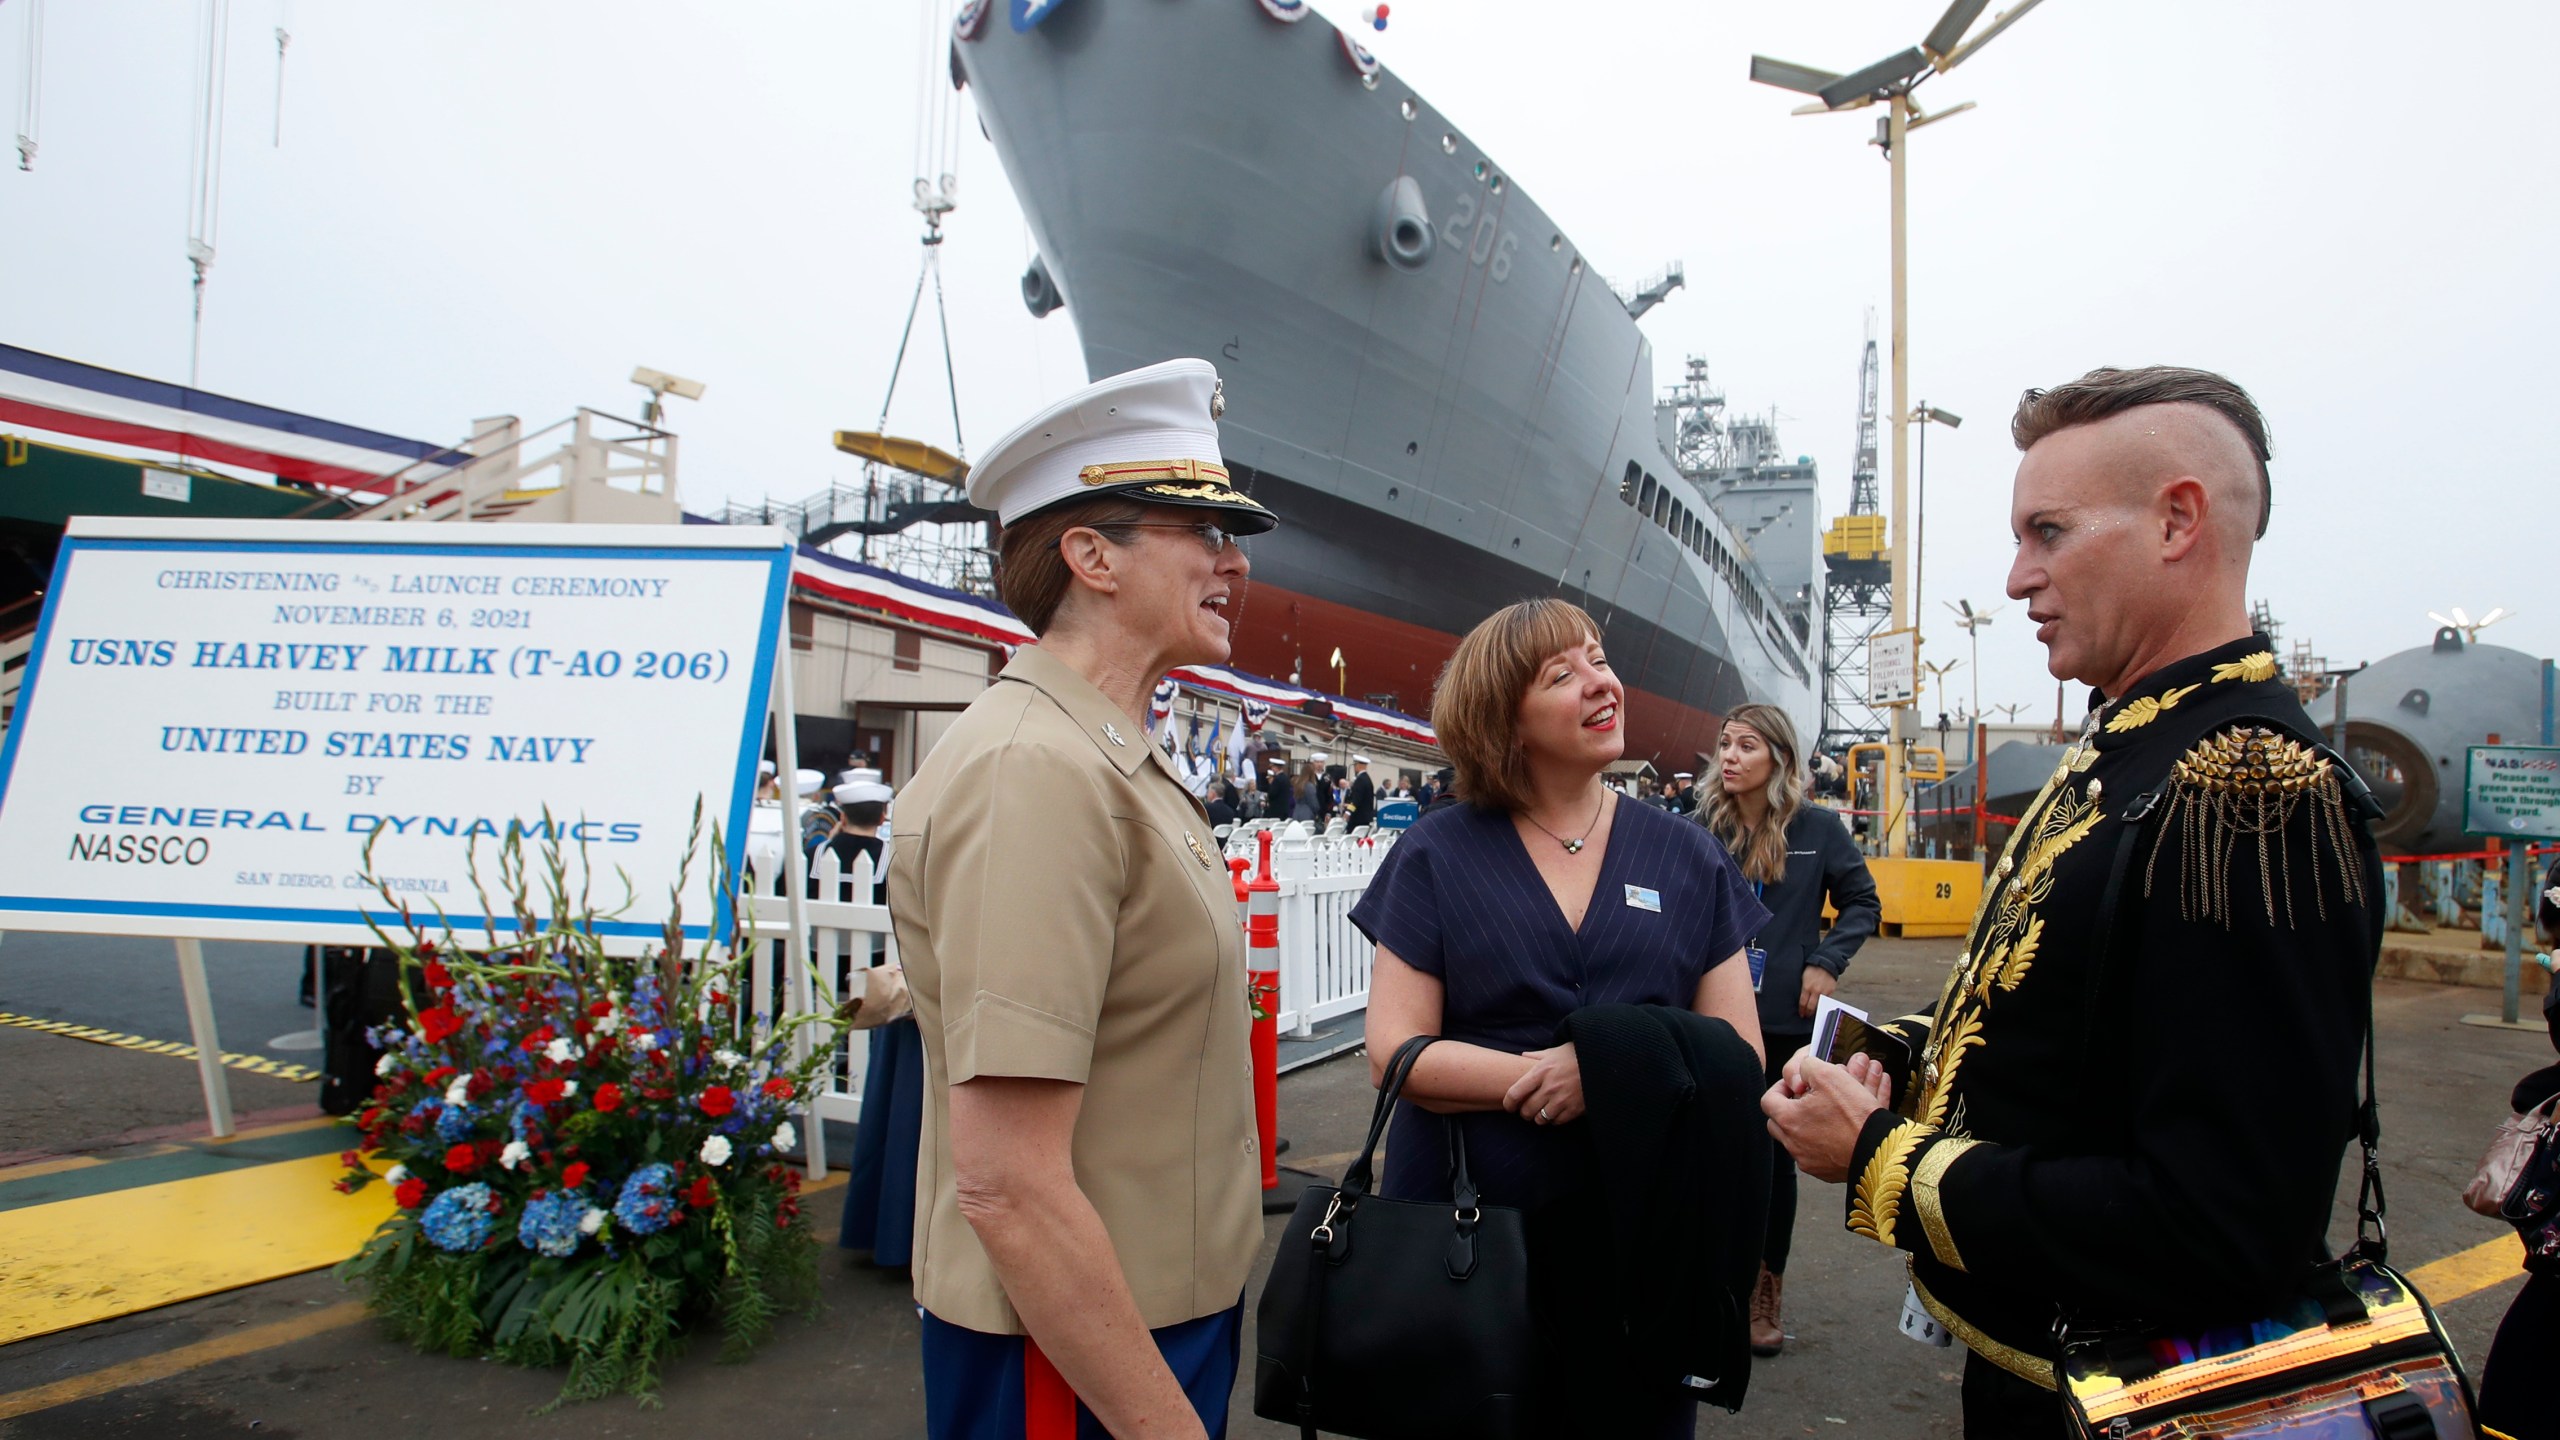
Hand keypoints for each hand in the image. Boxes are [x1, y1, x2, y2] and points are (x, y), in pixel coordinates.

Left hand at [1503, 1042, 1582, 1124]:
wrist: (1602, 1062)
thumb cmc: (1576, 1055)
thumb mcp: (1554, 1051)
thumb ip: (1536, 1056)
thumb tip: (1522, 1056)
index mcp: (1541, 1071)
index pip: (1515, 1093)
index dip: (1508, 1103)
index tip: (1509, 1106)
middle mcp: (1549, 1087)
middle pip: (1526, 1110)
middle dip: (1524, 1112)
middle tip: (1526, 1110)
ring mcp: (1562, 1100)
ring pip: (1540, 1119)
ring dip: (1538, 1118)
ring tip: (1540, 1113)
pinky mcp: (1574, 1109)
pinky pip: (1557, 1122)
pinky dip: (1554, 1120)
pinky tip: (1555, 1113)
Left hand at [1761, 1050, 1890, 1182]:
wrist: (1880, 1150)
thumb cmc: (1854, 1114)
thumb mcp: (1829, 1075)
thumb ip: (1807, 1066)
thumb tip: (1803, 1069)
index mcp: (1788, 1120)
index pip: (1768, 1100)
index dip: (1781, 1087)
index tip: (1796, 1084)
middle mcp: (1794, 1144)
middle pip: (1779, 1122)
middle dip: (1790, 1108)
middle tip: (1807, 1099)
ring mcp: (1809, 1161)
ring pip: (1798, 1138)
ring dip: (1808, 1123)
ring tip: (1827, 1111)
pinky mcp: (1826, 1172)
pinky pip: (1817, 1152)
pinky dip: (1825, 1139)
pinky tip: (1839, 1129)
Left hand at [1798, 964, 1838, 1019]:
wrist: (1825, 964)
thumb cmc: (1812, 969)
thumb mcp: (1804, 978)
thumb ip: (1804, 988)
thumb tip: (1803, 998)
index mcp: (1807, 987)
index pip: (1803, 1002)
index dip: (1802, 1010)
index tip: (1801, 1013)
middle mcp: (1815, 991)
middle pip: (1811, 1006)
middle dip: (1808, 1013)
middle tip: (1806, 1016)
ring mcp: (1824, 991)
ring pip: (1819, 1005)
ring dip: (1816, 1010)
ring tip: (1813, 1013)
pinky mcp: (1830, 991)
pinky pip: (1826, 1000)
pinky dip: (1823, 1003)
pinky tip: (1820, 1006)